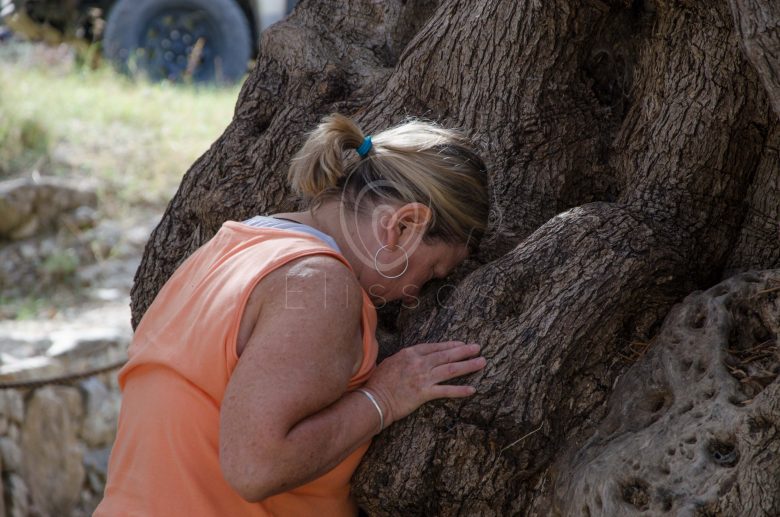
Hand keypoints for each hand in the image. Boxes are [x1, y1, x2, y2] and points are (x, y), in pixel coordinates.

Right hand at [364, 341, 485, 427]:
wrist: (374, 399)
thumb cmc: (379, 382)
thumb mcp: (392, 362)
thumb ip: (406, 359)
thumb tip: (416, 358)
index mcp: (410, 353)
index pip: (435, 347)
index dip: (450, 345)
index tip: (461, 344)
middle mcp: (419, 363)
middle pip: (447, 355)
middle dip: (464, 351)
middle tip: (478, 348)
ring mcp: (423, 378)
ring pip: (451, 369)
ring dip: (468, 365)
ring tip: (481, 362)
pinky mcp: (424, 393)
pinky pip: (446, 391)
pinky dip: (460, 390)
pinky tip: (472, 389)